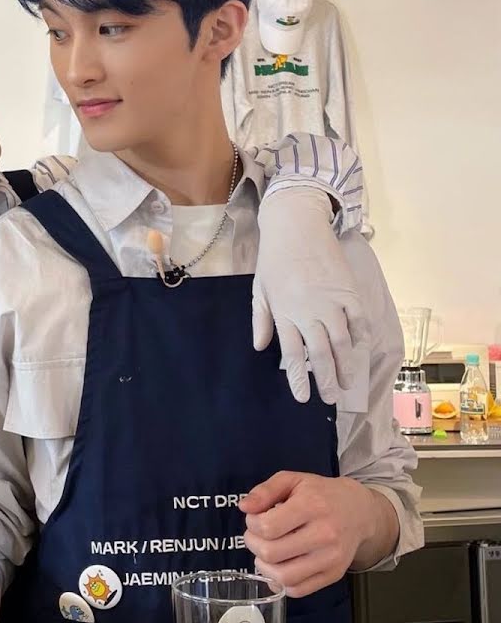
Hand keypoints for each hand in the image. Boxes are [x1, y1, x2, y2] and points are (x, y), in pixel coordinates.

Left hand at [241, 471, 389, 596]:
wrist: (360, 512)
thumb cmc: (320, 494)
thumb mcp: (292, 480)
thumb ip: (265, 490)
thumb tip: (244, 508)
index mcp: (312, 506)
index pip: (267, 527)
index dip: (251, 525)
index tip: (255, 519)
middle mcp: (325, 534)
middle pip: (271, 553)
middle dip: (253, 544)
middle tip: (257, 536)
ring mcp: (331, 558)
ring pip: (283, 577)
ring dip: (264, 566)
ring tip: (266, 552)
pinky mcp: (334, 575)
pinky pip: (298, 590)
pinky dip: (281, 582)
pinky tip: (280, 565)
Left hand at [253, 188, 367, 403]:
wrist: (296, 224)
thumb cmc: (274, 258)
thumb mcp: (260, 289)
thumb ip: (262, 319)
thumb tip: (260, 347)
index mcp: (284, 312)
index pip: (292, 354)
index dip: (299, 379)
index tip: (304, 398)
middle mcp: (308, 311)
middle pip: (320, 353)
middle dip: (327, 379)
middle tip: (333, 397)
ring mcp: (331, 300)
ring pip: (342, 341)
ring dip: (347, 365)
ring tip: (349, 382)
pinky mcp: (348, 289)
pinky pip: (359, 319)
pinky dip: (361, 336)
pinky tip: (361, 349)